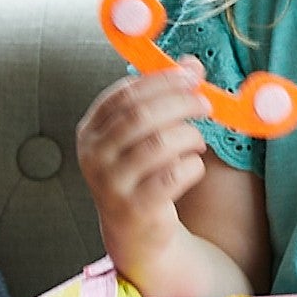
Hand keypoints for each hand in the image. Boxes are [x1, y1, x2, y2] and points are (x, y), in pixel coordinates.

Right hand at [76, 59, 212, 274]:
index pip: (124, 94)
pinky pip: (173, 176)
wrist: (135, 232)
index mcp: (90, 131)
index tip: (191, 75)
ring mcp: (111, 184)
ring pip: (159, 144)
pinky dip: (192, 165)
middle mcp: (94, 156)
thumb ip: (162, 98)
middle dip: (180, 103)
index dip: (161, 80)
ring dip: (189, 136)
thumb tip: (192, 64)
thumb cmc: (141, 173)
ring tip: (197, 141)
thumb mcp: (141, 135)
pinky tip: (193, 165)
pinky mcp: (135, 209)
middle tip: (205, 104)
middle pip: (141, 116)